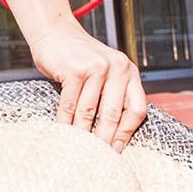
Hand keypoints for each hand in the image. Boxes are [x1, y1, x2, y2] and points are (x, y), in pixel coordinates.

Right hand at [24, 18, 147, 149]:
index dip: (127, 133)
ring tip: (79, 151)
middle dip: (104, 140)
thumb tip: (111, 136)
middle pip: (114, 114)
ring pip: (90, 111)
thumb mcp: (105, 71)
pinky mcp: (75, 70)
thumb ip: (112, 94)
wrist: (55, 31)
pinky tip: (62, 133)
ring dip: (82, 135)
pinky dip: (65, 122)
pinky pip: (70, 104)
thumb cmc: (79, 58)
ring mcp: (96, 67)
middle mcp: (117, 68)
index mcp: (129, 71)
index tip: (116, 151)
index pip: (137, 109)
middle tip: (98, 160)